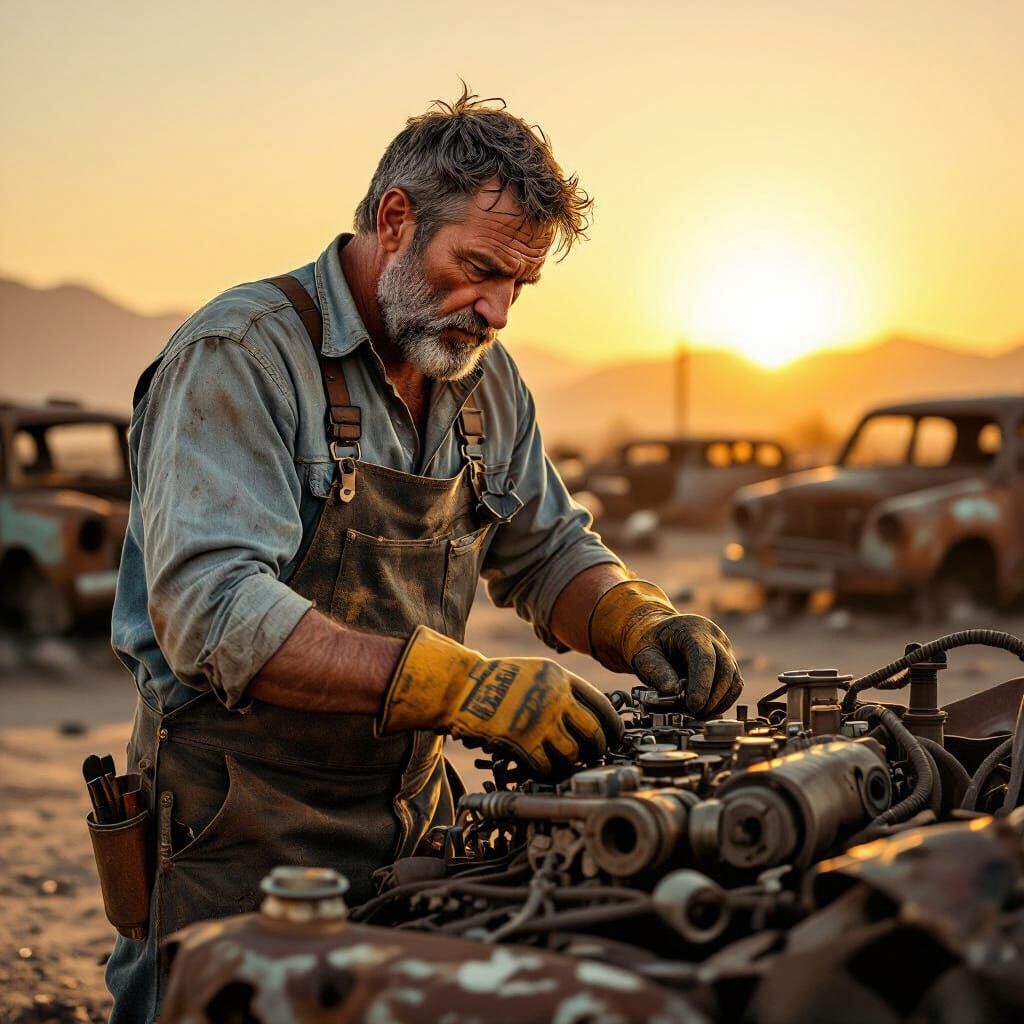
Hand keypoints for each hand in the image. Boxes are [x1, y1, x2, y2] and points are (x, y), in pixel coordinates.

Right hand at [379, 626, 623, 776]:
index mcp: (560, 678)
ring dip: (571, 762)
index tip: (615, 737)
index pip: (601, 705)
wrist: (462, 686)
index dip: (613, 725)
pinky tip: (542, 767)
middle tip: (594, 754)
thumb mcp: (535, 671)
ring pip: (573, 753)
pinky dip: (547, 770)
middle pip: (594, 732)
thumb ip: (560, 688)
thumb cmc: (496, 680)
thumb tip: (586, 717)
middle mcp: (555, 698)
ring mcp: (540, 720)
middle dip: (598, 748)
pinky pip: (547, 766)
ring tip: (565, 761)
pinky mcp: (523, 741)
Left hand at [589, 580, 742, 718]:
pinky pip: (734, 684)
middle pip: (725, 668)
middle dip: (712, 697)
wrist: (658, 634)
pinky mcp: (727, 662)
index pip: (704, 657)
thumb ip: (656, 671)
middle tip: (694, 714)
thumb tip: (672, 692)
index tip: (693, 706)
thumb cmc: (651, 642)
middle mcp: (713, 637)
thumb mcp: (644, 654)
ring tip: (699, 714)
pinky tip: (708, 710)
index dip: (701, 684)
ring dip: (719, 701)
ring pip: (733, 678)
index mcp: (692, 629)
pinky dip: (723, 700)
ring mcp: (724, 649)